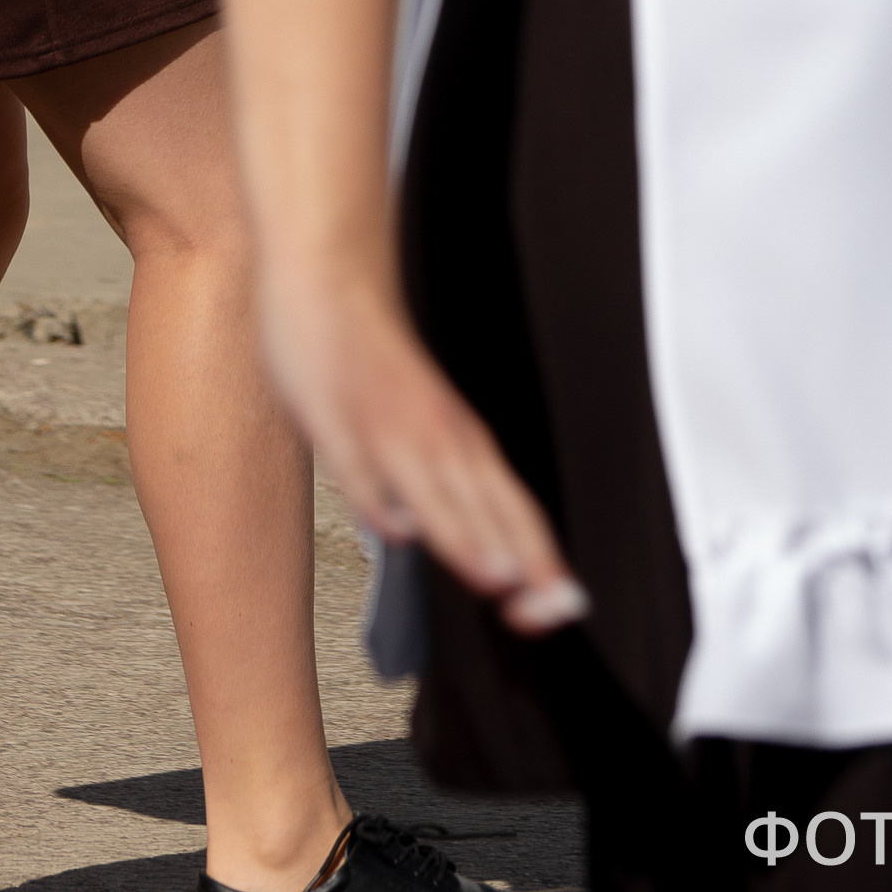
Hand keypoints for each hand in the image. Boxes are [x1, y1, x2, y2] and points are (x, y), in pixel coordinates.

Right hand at [259, 270, 587, 634]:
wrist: (331, 277)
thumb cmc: (374, 362)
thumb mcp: (424, 425)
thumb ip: (443, 485)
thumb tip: (462, 549)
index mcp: (461, 440)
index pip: (514, 512)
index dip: (538, 563)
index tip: (559, 609)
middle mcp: (436, 436)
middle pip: (486, 508)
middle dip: (517, 563)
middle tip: (544, 613)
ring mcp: (387, 428)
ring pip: (434, 489)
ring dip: (466, 536)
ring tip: (494, 578)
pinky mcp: (336, 419)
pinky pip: (359, 469)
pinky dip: (379, 502)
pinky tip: (394, 531)